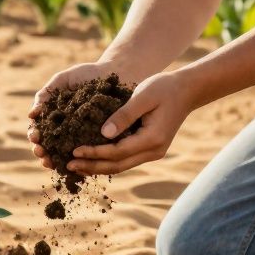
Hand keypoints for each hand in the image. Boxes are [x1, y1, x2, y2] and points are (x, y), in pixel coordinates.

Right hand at [27, 61, 130, 168]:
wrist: (117, 73)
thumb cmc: (88, 74)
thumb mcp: (63, 80)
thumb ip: (45, 94)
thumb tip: (31, 115)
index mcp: (56, 117)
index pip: (41, 131)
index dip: (35, 136)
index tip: (35, 138)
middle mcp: (67, 130)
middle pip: (50, 146)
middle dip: (42, 152)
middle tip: (41, 153)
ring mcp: (83, 137)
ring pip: (66, 154)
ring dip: (56, 161)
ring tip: (51, 163)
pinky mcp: (100, 141)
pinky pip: (89, 155)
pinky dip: (80, 162)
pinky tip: (74, 166)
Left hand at [67, 71, 193, 175]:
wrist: (186, 90)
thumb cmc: (164, 88)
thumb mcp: (143, 96)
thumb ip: (124, 114)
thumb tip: (103, 134)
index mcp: (152, 139)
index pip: (117, 152)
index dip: (94, 153)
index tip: (74, 151)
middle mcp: (154, 151)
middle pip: (118, 165)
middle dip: (92, 166)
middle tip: (68, 165)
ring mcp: (153, 152)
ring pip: (121, 165)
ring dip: (98, 166)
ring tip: (76, 166)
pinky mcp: (150, 149)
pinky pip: (126, 159)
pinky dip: (108, 160)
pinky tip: (92, 159)